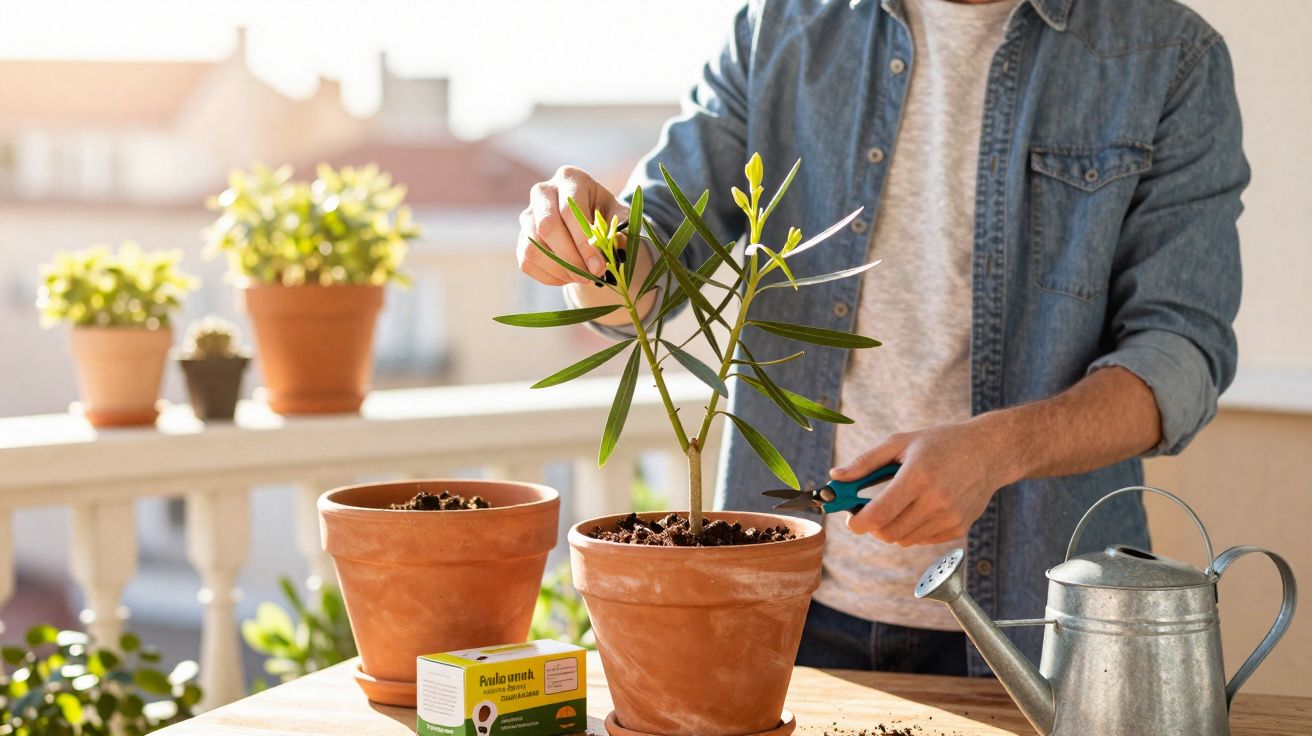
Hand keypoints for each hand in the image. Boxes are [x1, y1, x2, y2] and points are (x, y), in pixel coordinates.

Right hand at [518, 166, 627, 286]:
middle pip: (547, 227)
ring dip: (559, 269)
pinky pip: (527, 261)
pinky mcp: (521, 237)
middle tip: (590, 277)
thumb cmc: (605, 214)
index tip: (599, 267)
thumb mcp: (619, 215)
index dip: (583, 242)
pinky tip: (568, 277)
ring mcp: (528, 215)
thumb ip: (620, 228)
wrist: (588, 221)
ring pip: (533, 247)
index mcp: (570, 178)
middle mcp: (543, 191)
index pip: (570, 210)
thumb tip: (615, 246)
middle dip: (570, 258)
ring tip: (581, 278)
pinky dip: (548, 276)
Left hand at [830, 417, 1018, 546]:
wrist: (989, 452)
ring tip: (897, 503)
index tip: (850, 519)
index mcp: (918, 477)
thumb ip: (865, 462)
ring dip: (891, 527)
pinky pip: (921, 540)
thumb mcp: (901, 443)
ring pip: (903, 540)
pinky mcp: (958, 528)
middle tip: (868, 510)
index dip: (857, 522)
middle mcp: (936, 501)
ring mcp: (949, 518)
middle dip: (872, 526)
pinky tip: (919, 508)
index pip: (878, 515)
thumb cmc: (940, 443)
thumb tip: (835, 477)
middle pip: (887, 533)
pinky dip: (911, 530)